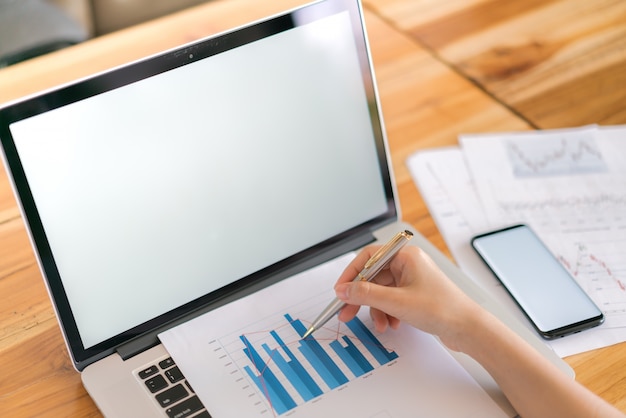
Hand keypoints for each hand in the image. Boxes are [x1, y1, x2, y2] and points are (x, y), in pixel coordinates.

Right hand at [334, 245, 481, 350]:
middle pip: (373, 277)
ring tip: (380, 325)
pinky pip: (391, 300)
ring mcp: (412, 279)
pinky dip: (388, 312)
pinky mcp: (415, 294)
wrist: (468, 328)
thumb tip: (344, 289)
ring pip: (381, 291)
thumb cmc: (442, 309)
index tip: (340, 290)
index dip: (351, 274)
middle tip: (347, 312)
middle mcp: (408, 264)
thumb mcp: (397, 302)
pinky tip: (393, 324)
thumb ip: (366, 294)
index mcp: (405, 256)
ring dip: (376, 309)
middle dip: (361, 297)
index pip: (368, 257)